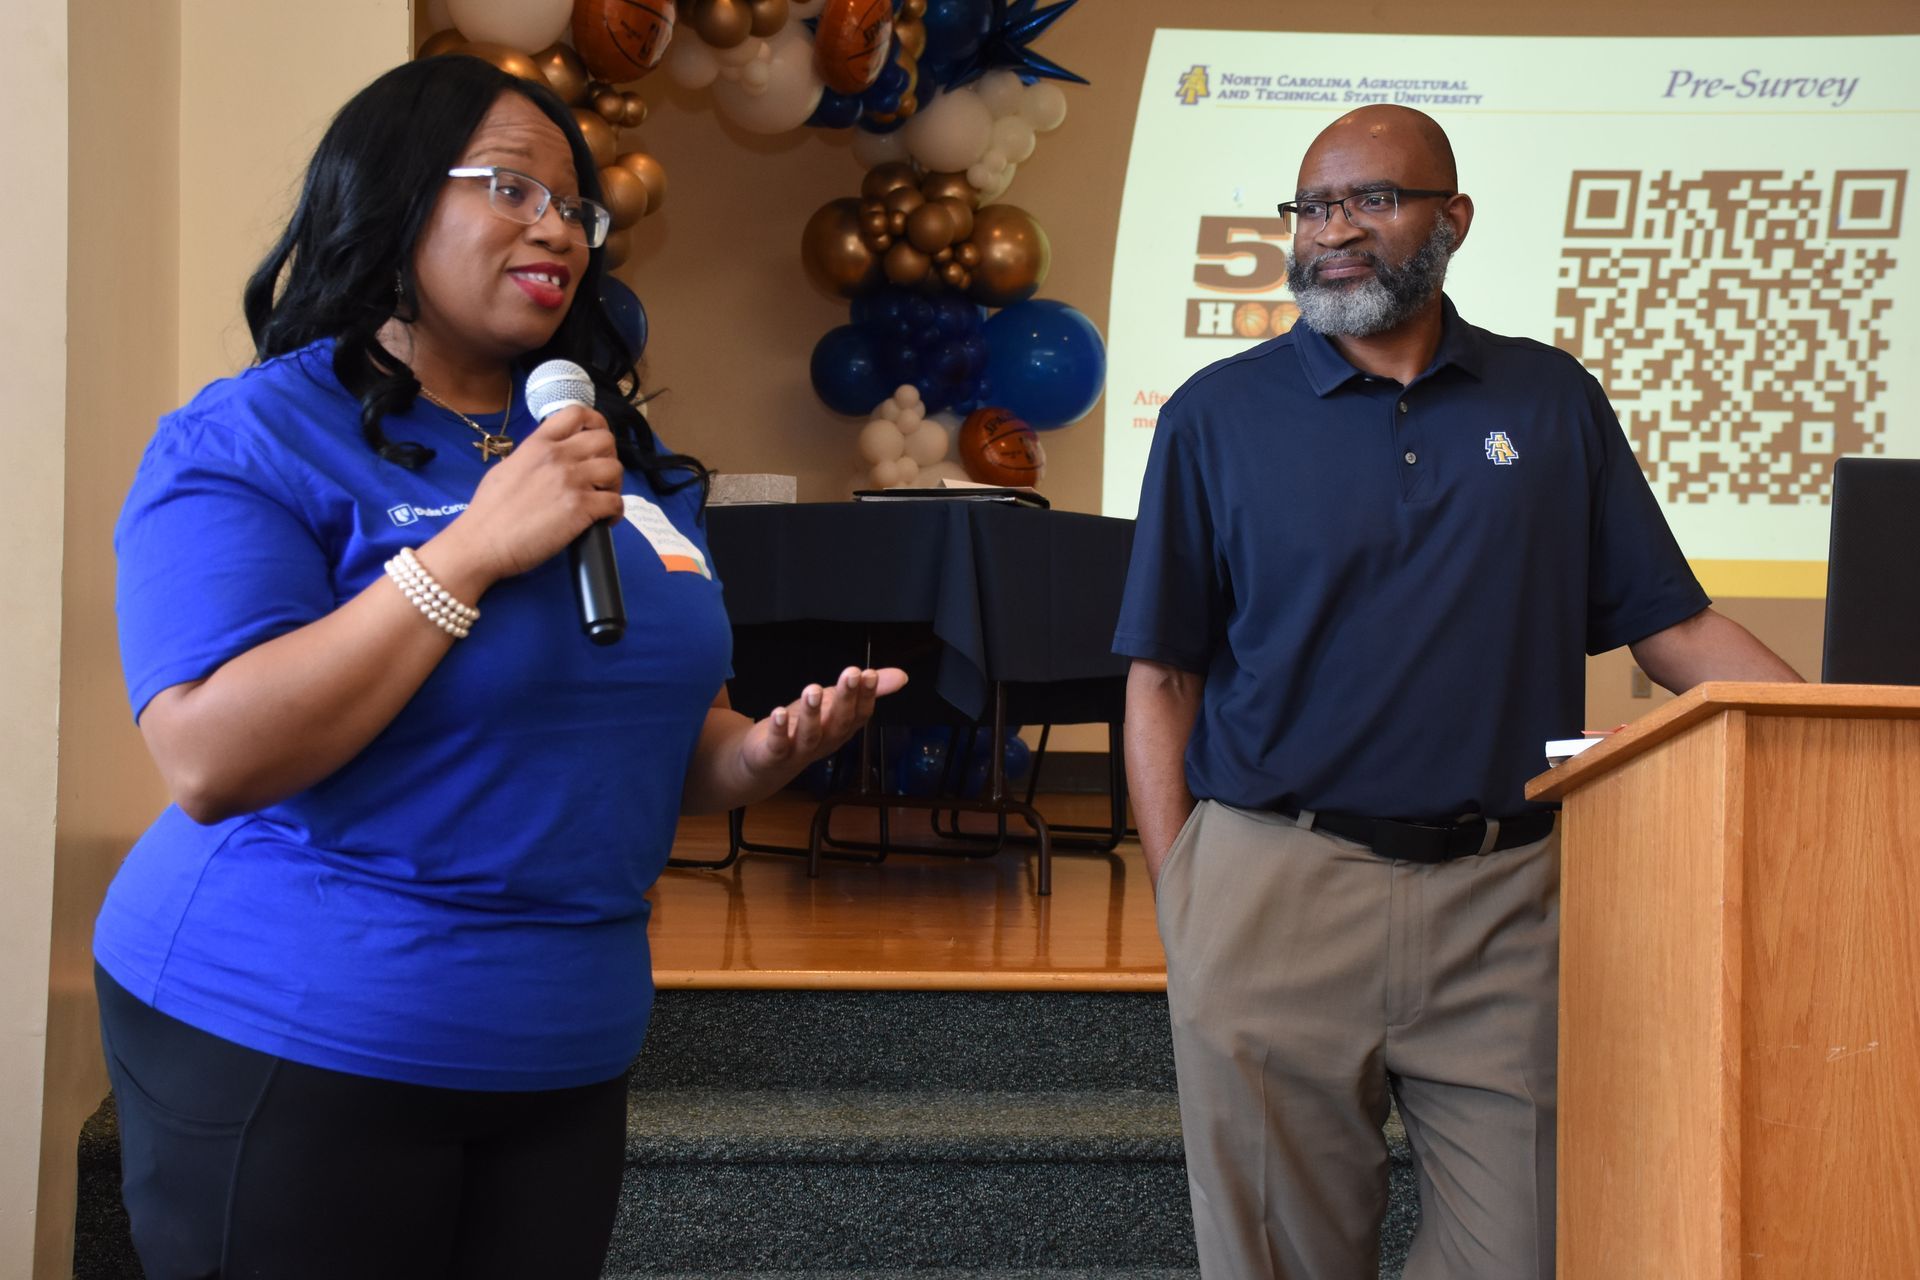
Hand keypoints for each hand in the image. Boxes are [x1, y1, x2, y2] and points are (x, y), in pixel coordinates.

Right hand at [424, 404, 625, 596]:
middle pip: (605, 439)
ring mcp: (570, 481)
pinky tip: (605, 520)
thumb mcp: (507, 468)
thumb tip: (548, 459)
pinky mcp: (580, 508)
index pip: (577, 413)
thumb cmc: (488, 512)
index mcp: (538, 444)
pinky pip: (615, 502)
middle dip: (609, 456)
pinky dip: (615, 512)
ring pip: (615, 468)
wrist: (481, 541)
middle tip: (600, 477)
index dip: (595, 424)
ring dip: (614, 484)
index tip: (595, 442)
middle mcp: (557, 456)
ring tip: (602, 499)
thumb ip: (532, 457)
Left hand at [739, 666, 908, 776]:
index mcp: (842, 728)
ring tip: (814, 689)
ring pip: (810, 734)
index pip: (860, 713)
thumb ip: (867, 691)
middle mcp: (825, 741)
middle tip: (851, 674)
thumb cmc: (807, 729)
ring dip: (813, 713)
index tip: (870, 673)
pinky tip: (777, 712)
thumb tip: (903, 676)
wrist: (769, 764)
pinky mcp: (774, 755)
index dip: (866, 695)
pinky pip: (778, 745)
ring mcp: (800, 751)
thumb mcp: (836, 704)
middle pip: (839, 722)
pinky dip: (779, 730)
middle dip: (846, 699)